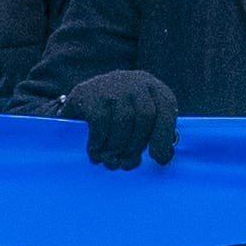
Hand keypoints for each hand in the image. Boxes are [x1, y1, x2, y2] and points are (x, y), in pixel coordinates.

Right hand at [63, 70, 179, 167]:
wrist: (79, 103)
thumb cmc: (116, 117)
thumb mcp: (139, 119)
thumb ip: (153, 134)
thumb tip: (163, 157)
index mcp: (153, 88)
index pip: (167, 105)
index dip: (164, 134)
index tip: (159, 158)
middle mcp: (134, 81)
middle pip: (146, 115)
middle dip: (137, 144)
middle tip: (127, 163)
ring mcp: (111, 85)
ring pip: (123, 120)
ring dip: (117, 147)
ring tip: (110, 160)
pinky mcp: (89, 94)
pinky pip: (101, 122)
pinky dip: (99, 142)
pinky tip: (95, 151)